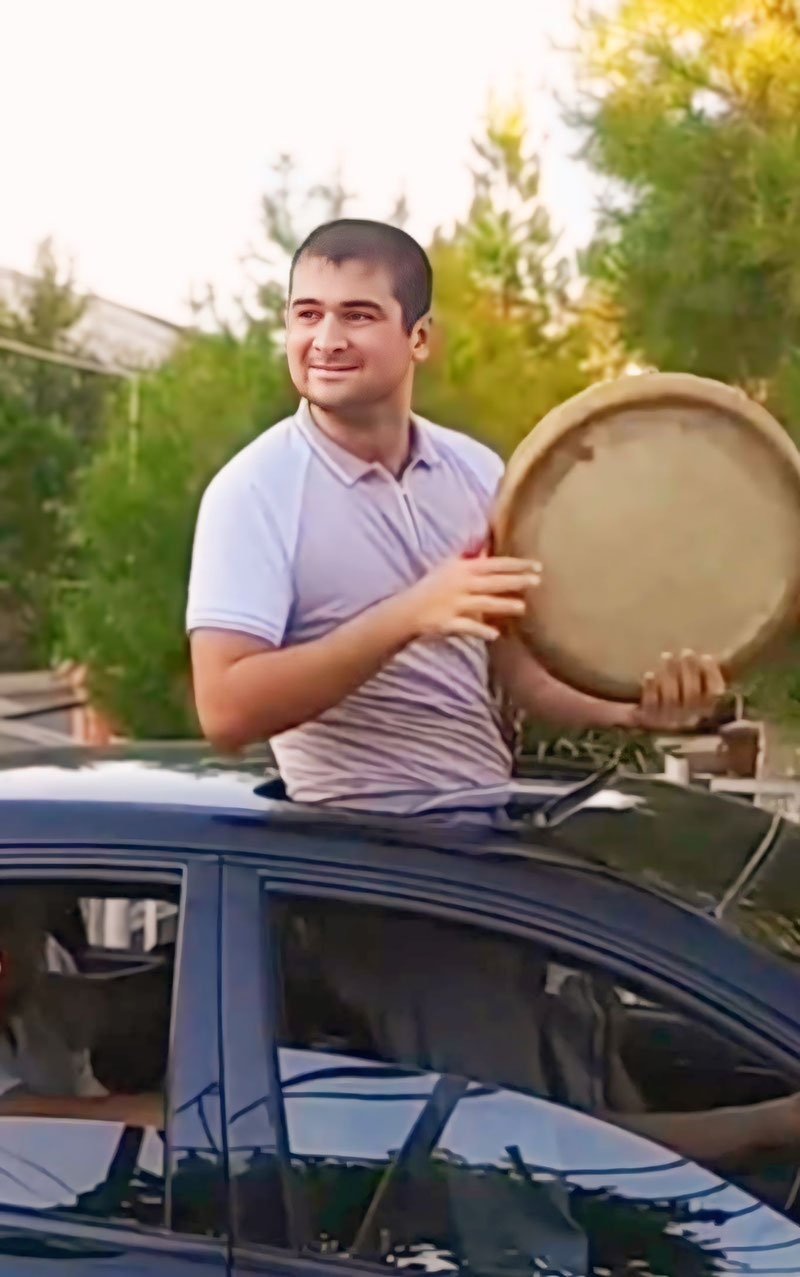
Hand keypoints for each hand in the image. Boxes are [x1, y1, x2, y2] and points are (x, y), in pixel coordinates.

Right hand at [402, 554, 541, 642]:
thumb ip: (471, 557)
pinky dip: (479, 631)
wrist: (407, 609)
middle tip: (537, 581)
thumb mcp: (450, 566)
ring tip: (522, 607)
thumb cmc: (433, 586)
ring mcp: (454, 604)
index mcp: (463, 569)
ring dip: (502, 605)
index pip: (495, 564)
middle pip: (492, 582)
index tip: (537, 565)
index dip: (516, 565)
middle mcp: (461, 585)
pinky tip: (495, 635)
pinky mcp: (447, 623)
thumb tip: (488, 543)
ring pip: (482, 604)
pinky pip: (466, 627)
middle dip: (515, 582)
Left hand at [629, 651, 725, 731]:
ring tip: (667, 655)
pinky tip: (649, 674)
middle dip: (690, 671)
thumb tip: (707, 656)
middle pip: (692, 694)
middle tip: (686, 652)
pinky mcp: (650, 718)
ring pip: (671, 698)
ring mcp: (668, 719)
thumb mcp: (690, 688)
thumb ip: (700, 675)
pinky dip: (651, 688)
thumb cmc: (675, 695)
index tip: (706, 657)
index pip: (714, 694)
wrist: (646, 716)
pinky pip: (651, 704)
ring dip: (670, 674)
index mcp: (702, 710)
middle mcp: (688, 718)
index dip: (712, 676)